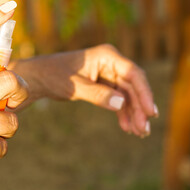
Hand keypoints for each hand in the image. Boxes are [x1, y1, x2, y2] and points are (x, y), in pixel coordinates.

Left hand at [10, 44, 156, 136]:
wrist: (39, 78)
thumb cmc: (54, 76)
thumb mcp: (74, 86)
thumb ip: (97, 94)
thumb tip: (121, 103)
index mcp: (107, 56)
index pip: (133, 74)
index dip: (144, 93)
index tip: (150, 112)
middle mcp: (111, 63)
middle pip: (133, 86)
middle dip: (139, 108)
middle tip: (143, 130)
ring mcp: (108, 74)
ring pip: (127, 95)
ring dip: (133, 113)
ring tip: (138, 133)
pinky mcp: (104, 84)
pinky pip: (118, 99)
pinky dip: (122, 113)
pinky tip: (126, 127)